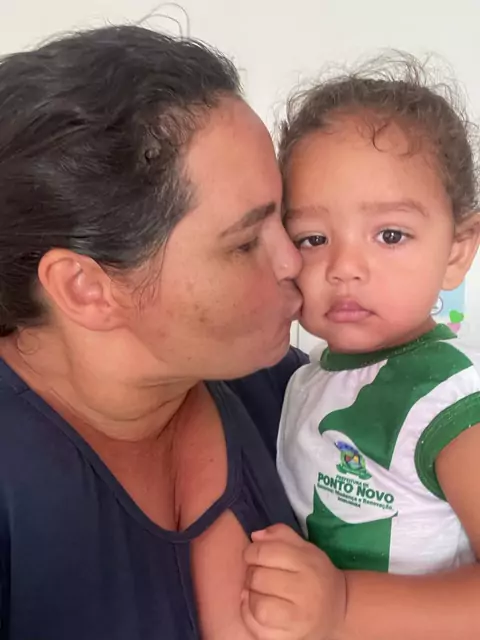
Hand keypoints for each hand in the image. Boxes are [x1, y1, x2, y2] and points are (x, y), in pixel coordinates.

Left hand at [241, 524, 345, 639]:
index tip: (253, 555)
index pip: (266, 552)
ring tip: (257, 590)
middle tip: (258, 573)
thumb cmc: (316, 574)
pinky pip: (258, 629)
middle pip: (259, 578)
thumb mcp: (305, 547)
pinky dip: (249, 616)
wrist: (339, 610)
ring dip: (250, 595)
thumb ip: (280, 535)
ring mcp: (297, 619)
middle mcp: (305, 592)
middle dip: (251, 572)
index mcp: (308, 564)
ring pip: (257, 605)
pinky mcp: (290, 638)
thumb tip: (255, 536)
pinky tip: (255, 606)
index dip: (252, 551)